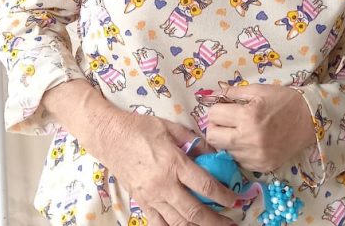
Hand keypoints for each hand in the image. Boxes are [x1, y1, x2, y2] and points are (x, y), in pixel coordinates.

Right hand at [95, 111, 240, 225]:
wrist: (109, 136)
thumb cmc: (140, 128)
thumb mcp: (170, 127)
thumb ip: (194, 141)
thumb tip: (214, 152)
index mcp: (174, 163)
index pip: (205, 185)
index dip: (224, 196)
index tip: (236, 200)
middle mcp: (163, 184)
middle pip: (194, 211)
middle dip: (216, 220)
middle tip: (231, 223)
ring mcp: (151, 197)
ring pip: (178, 222)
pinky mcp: (141, 202)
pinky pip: (159, 223)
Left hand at [204, 84, 316, 172]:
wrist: (310, 120)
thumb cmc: (284, 101)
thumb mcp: (259, 90)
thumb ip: (233, 92)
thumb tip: (211, 94)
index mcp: (247, 116)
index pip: (213, 115)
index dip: (216, 109)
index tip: (224, 108)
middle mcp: (249, 139)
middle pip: (212, 137)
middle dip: (215, 126)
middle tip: (225, 121)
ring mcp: (255, 156)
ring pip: (223, 151)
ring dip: (226, 140)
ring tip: (239, 131)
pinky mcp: (261, 167)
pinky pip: (238, 161)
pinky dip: (239, 152)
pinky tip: (249, 142)